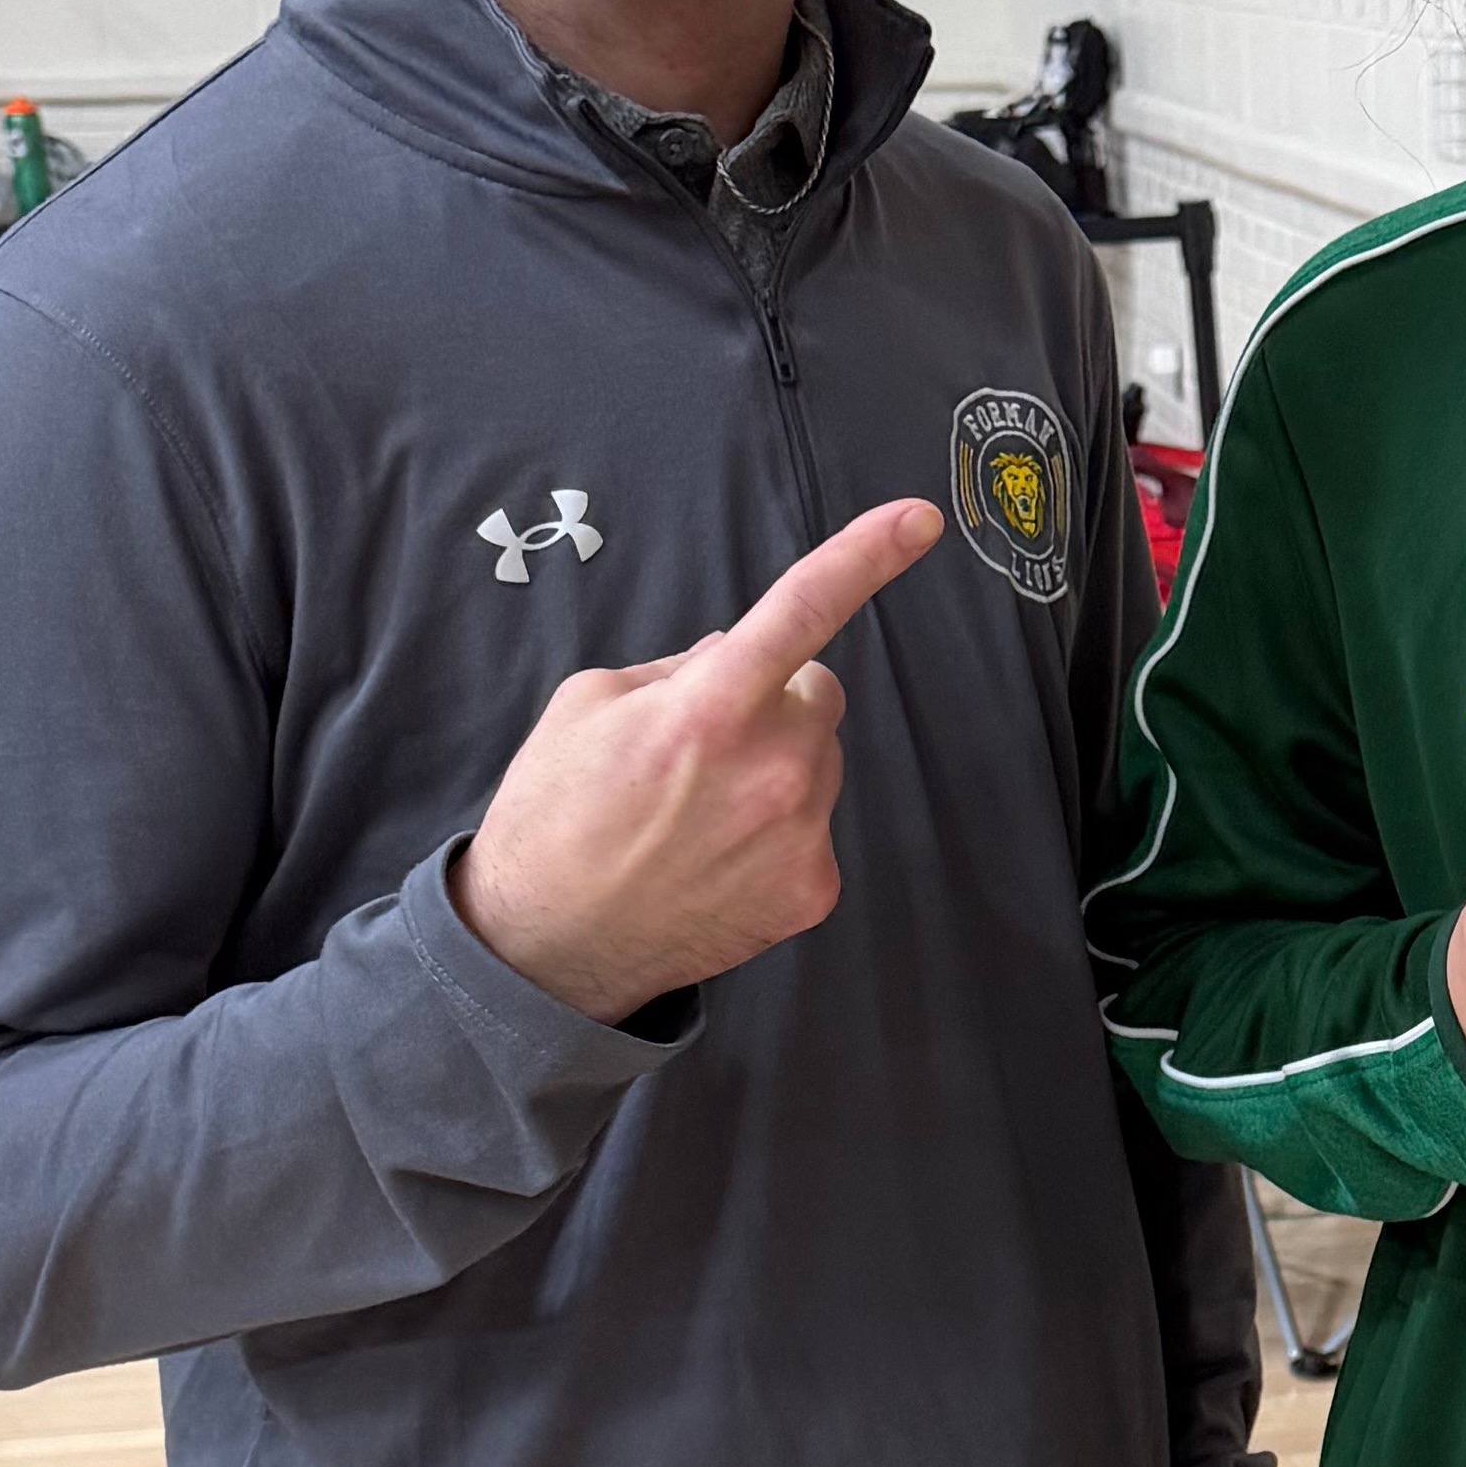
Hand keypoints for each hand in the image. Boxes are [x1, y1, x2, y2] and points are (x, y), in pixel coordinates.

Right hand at [449, 498, 945, 1022]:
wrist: (544, 947)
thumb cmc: (554, 816)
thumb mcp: (589, 705)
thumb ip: (678, 667)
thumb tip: (734, 650)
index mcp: (711, 706)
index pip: (802, 609)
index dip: (867, 556)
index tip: (921, 519)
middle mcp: (772, 767)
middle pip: (817, 693)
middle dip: (774, 702)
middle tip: (701, 747)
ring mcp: (800, 834)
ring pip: (818, 761)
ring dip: (776, 768)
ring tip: (697, 813)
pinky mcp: (814, 889)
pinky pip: (815, 827)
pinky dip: (778, 833)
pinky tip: (718, 859)